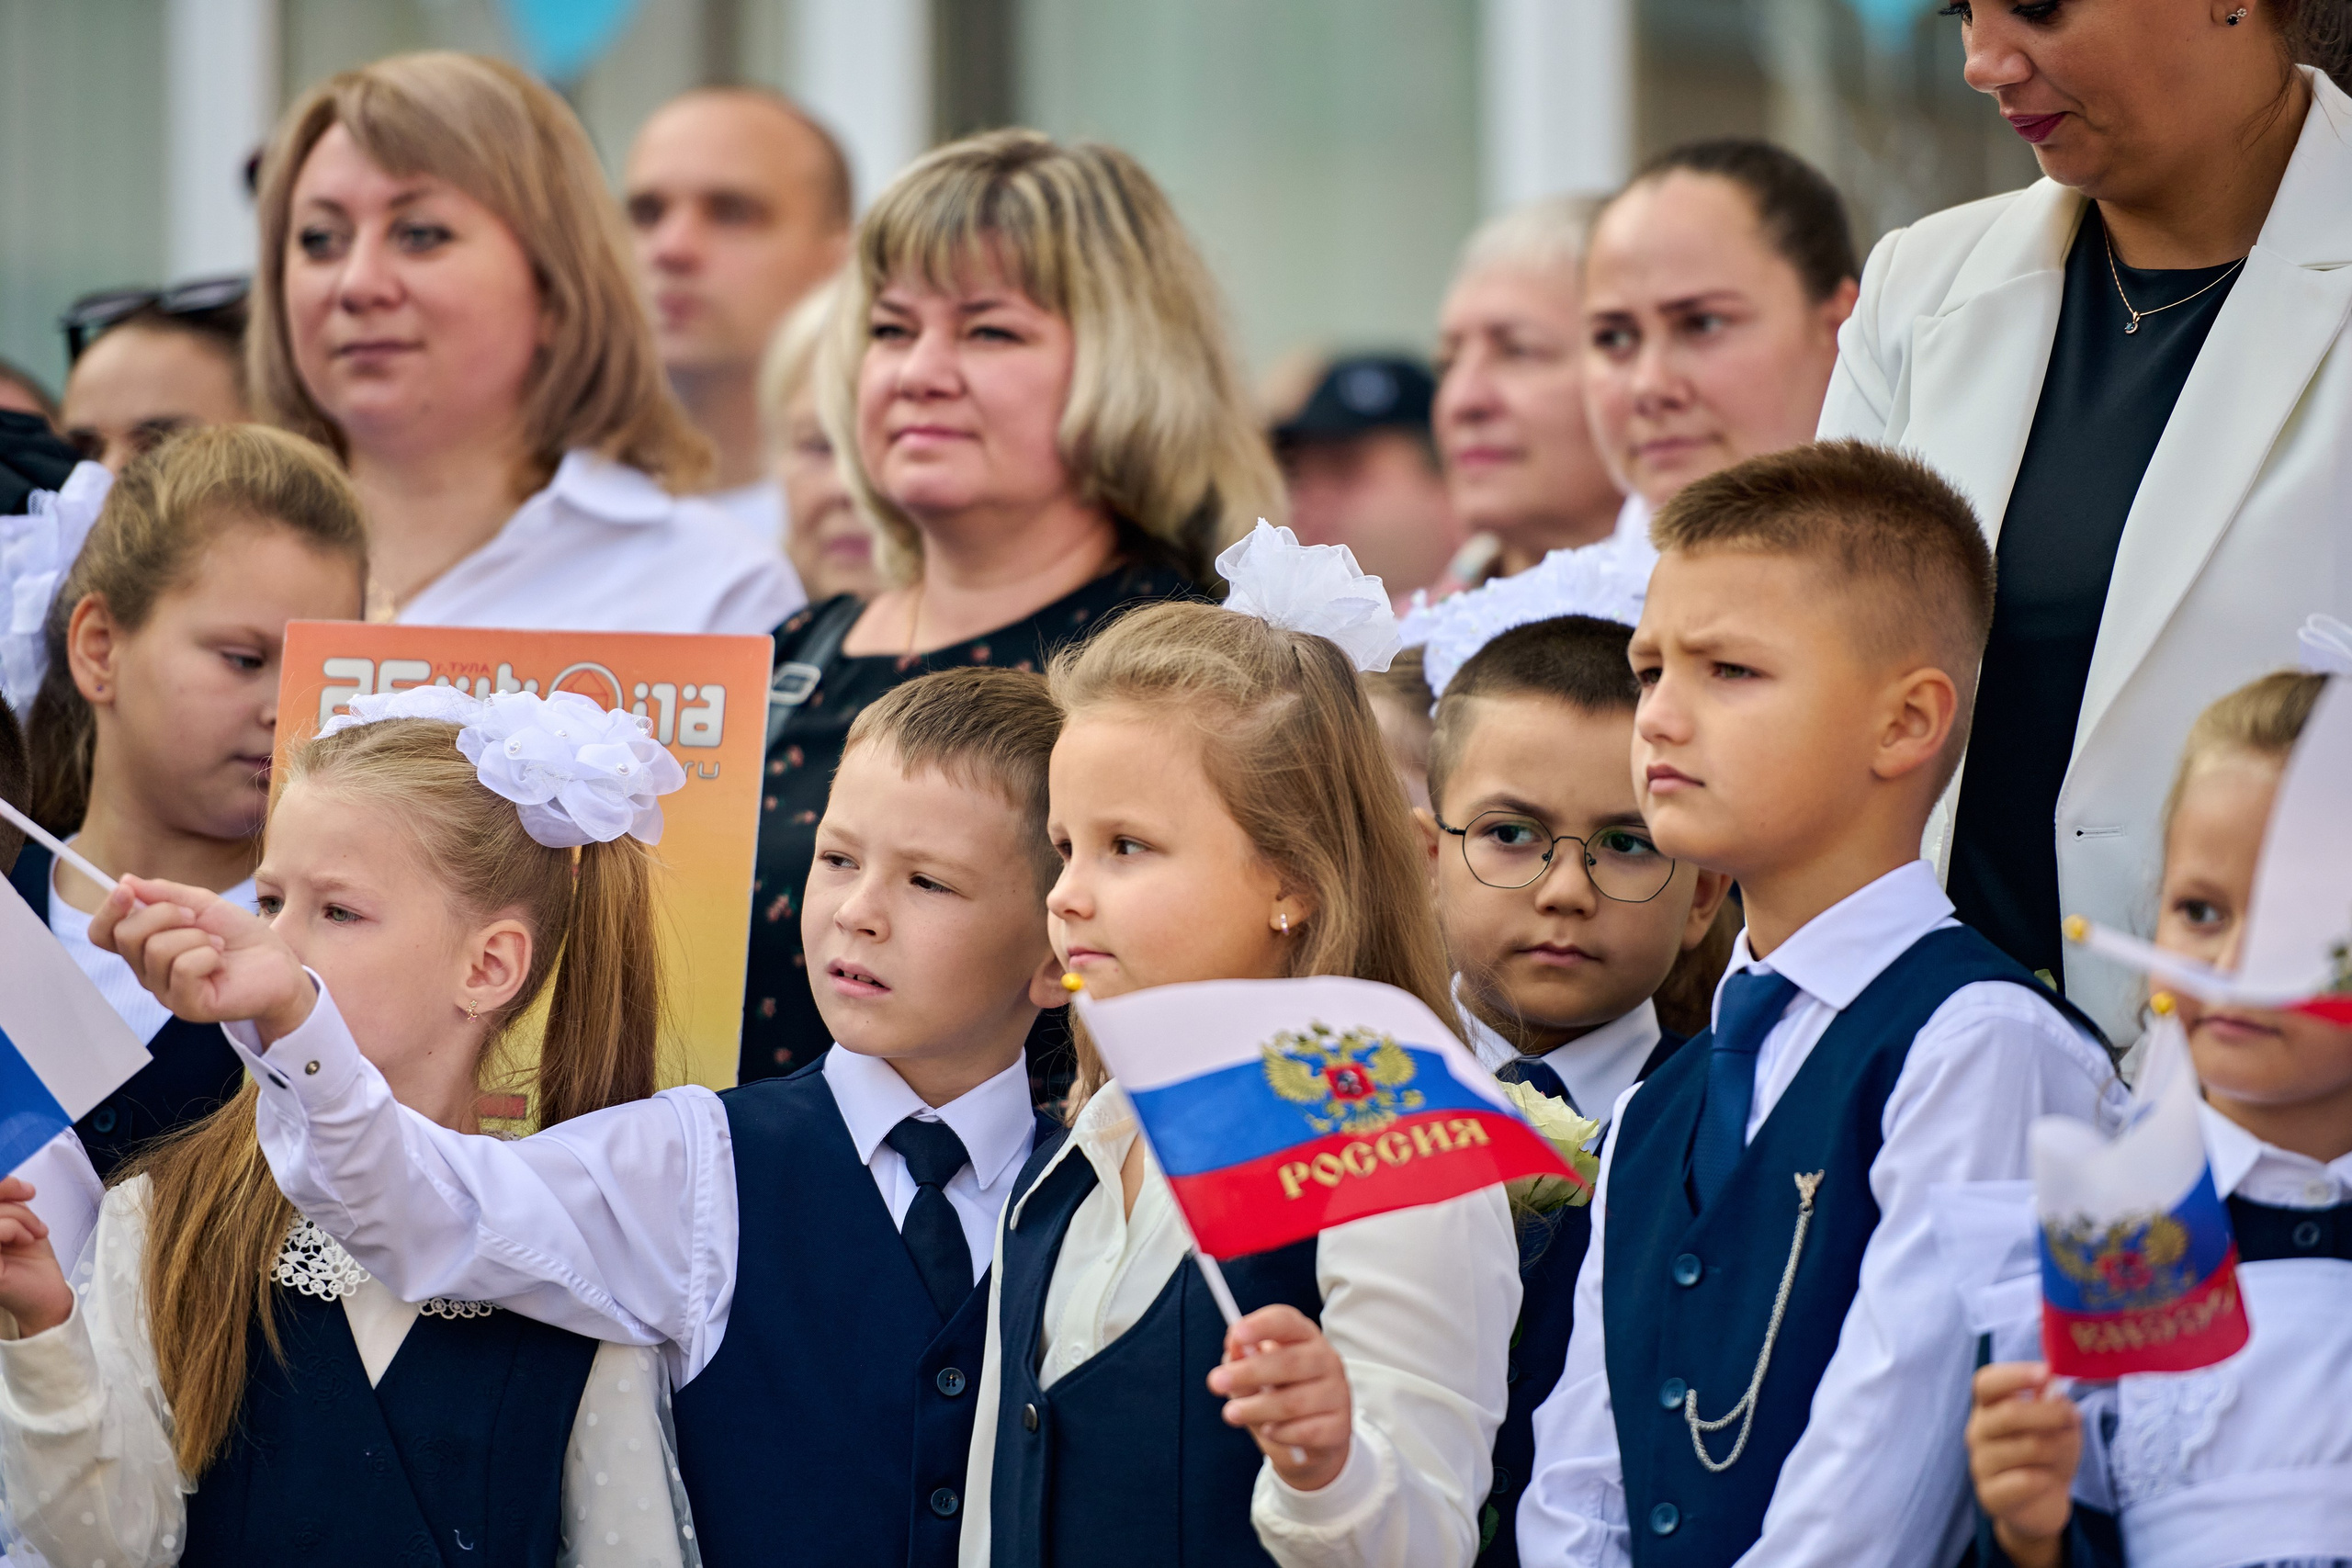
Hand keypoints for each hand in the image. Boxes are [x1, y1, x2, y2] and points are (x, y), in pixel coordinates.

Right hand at [0, 1178, 72, 1336]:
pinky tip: (25, 1240)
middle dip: (9, 1193)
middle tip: (29, 1197)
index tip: (24, 1189)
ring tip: (33, 1231)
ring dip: (19, 1216)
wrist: (46, 1292)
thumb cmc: (29, 1258)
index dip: (2, 1184)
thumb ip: (5, 1201)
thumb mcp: (16, 1219)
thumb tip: (5, 1176)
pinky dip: (15, 1228)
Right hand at [90, 876, 316, 1043]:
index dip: (108, 910)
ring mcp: (166, 993)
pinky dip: (207, 955)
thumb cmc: (239, 936)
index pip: (103, 933)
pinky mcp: (187, 1007)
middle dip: (165, 913)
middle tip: (196, 918)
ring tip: (216, 944)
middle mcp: (148, 973)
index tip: (127, 889)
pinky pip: (182, 968)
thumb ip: (165, 894)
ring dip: (196, 936)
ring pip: (156, 949)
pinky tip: (221, 961)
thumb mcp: (203, 904)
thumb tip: (126, 880)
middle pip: (126, 935)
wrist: (279, 963)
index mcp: (145, 948)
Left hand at [1205, 1304, 1351, 1491]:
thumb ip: (1242, 1362)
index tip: (1236, 1334)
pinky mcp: (1340, 1427)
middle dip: (1249, 1372)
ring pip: (1294, 1401)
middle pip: (1289, 1361)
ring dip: (1256, 1408)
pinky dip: (1281, 1433)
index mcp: (1304, 1337)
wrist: (1311, 1443)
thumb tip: (1233, 1350)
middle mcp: (1326, 1359)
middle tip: (1216, 1381)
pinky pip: (1306, 1431)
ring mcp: (1338, 1393)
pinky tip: (1270, 1431)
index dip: (1262, 1325)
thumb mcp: (1254, 1378)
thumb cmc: (1278, 1397)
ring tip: (1231, 1414)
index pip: (1286, 1321)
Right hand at [1966, 1361, 2080, 1567]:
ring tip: (2063, 1455)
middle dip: (2049, 1414)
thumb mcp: (2060, 1425)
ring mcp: (1980, 1463)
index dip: (2014, 1375)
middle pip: (2008, 1413)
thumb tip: (2052, 1386)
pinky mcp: (1989, 1495)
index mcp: (1989, 1407)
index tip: (2045, 1372)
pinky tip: (2047, 1481)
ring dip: (2056, 1450)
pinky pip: (2025, 1481)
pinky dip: (2046, 1479)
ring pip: (2026, 1448)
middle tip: (2072, 1418)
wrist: (2044, 1501)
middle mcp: (1977, 1431)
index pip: (1987, 1382)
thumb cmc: (2049, 1454)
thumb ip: (2055, 1404)